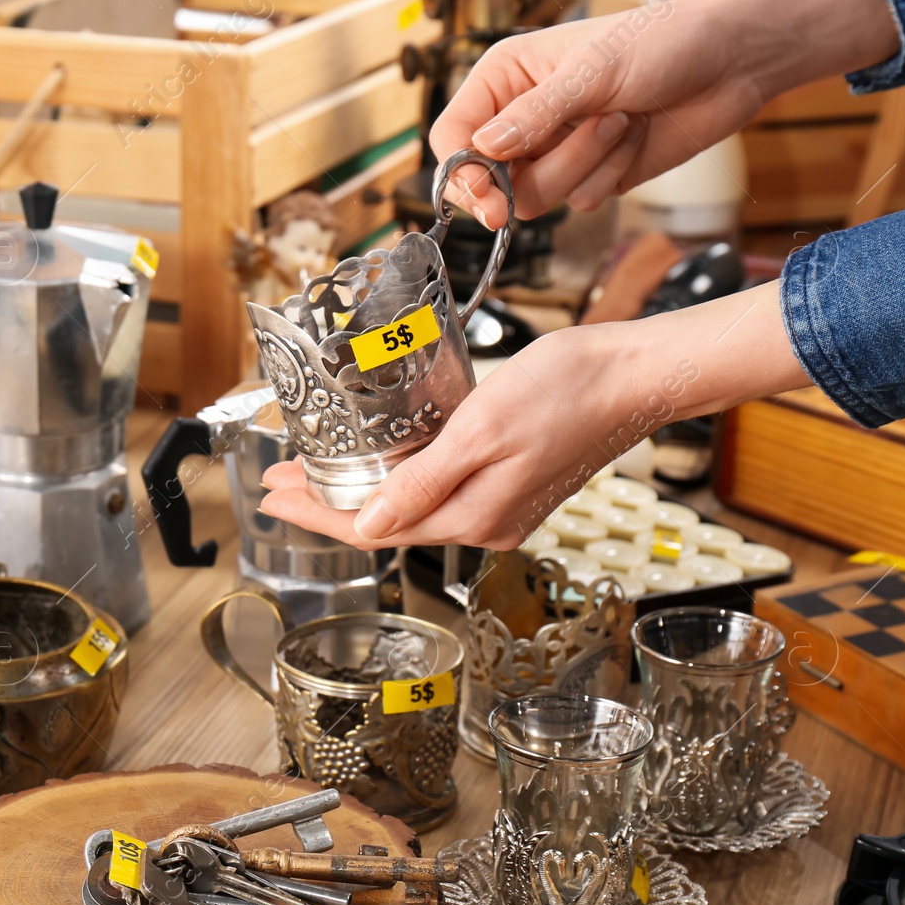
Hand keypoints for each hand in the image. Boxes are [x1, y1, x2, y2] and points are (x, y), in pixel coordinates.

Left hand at [259, 283, 809, 549]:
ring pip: (412, 506)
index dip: (315, 512)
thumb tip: (365, 527)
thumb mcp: (479, 432)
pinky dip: (400, 477)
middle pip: (386, 521)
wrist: (633, 376)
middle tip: (278, 480)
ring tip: (316, 468)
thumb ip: (421, 484)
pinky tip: (383, 459)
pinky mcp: (513, 484)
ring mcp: (501, 507)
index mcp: (473, 518)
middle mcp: (486, 524)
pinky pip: (440, 491)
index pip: (372, 528)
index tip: (270, 494)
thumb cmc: (565, 391)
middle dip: (328, 501)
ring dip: (361, 488)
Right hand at [432, 2, 764, 226]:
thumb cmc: (660, 42)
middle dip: (537, 171)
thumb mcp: (590, 72)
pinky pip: (580, 201)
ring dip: (582, 165)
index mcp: (505, 79)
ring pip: (537, 196)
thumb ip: (532, 115)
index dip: (462, 175)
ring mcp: (557, 150)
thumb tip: (480, 150)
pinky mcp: (592, 175)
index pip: (453, 137)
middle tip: (565, 161)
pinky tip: (635, 137)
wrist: (729, 62)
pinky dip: (610, 174)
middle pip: (491, 180)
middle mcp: (523, 118)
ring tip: (619, 120)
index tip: (489, 201)